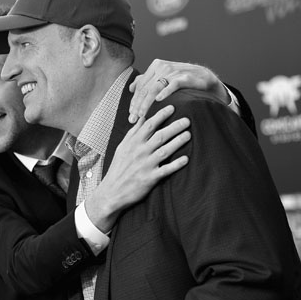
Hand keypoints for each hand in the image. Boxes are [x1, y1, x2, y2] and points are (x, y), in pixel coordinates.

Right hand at [85, 104, 189, 231]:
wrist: (111, 192)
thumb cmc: (118, 168)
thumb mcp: (122, 148)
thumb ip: (133, 133)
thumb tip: (142, 118)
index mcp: (133, 143)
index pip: (148, 125)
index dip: (161, 115)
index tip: (172, 107)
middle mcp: (139, 152)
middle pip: (160, 136)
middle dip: (174, 126)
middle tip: (187, 120)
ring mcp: (145, 165)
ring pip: (164, 151)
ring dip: (178, 142)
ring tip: (189, 135)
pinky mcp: (150, 179)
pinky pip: (165, 170)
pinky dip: (176, 165)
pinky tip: (186, 159)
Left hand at [128, 59, 226, 122]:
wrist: (203, 77)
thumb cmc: (181, 80)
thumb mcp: (162, 78)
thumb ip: (147, 81)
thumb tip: (131, 88)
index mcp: (155, 66)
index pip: (140, 86)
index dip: (134, 101)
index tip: (130, 114)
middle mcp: (162, 67)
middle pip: (145, 88)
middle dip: (138, 105)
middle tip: (132, 119)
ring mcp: (173, 71)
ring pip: (155, 88)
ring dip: (147, 103)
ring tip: (142, 115)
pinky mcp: (184, 77)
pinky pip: (172, 85)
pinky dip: (165, 93)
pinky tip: (158, 100)